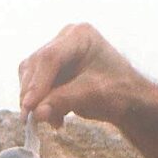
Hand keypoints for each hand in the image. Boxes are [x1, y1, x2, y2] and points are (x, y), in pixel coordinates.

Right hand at [18, 23, 148, 130]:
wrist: (129, 100)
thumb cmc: (120, 92)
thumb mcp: (94, 95)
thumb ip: (64, 101)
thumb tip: (36, 114)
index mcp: (80, 35)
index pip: (51, 57)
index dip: (37, 83)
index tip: (29, 107)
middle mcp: (65, 39)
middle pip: (37, 65)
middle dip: (32, 94)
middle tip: (31, 120)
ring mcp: (57, 53)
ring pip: (31, 75)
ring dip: (35, 101)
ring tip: (52, 121)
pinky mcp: (52, 69)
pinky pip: (35, 85)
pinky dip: (41, 104)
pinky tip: (55, 118)